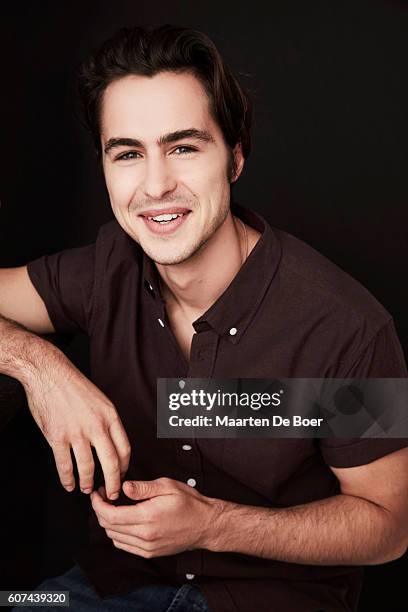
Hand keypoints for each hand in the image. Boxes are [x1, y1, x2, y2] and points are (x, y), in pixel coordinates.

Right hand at [24, 351, 129, 498]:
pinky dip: (67, 478)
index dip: (125, 466)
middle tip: (112, 494)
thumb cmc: (75, 386)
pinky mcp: (57, 437)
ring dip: (88, 482)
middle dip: (113, 483)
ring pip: (87, 467)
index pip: (125, 448)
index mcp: (110, 416)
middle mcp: (96, 426)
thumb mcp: (101, 400)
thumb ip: (107, 421)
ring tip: (87, 489)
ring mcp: (76, 432)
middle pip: (111, 463)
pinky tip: (69, 484)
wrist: (50, 374)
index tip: (122, 474)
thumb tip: (112, 442)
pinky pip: (64, 465)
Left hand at [91, 477, 223, 556]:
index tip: (97, 494)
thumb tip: (123, 487)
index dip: (98, 505)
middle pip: (109, 528)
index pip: (111, 516)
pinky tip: (123, 521)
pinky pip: (124, 546)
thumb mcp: (167, 486)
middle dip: (100, 511)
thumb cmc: (190, 503)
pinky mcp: (150, 553)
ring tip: (112, 507)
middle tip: (103, 497)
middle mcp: (145, 536)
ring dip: (108, 523)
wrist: (206, 525)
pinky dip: (117, 534)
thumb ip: (143, 488)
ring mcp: (147, 547)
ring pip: (114, 538)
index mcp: (148, 517)